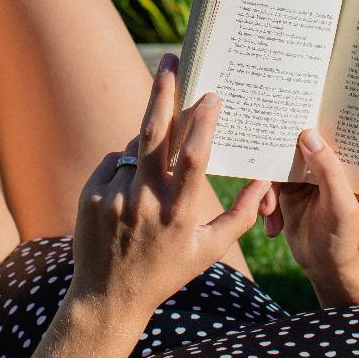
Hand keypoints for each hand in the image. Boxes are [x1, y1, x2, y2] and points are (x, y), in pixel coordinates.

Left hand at [67, 53, 271, 333]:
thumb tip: (265, 181)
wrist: (107, 296)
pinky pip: (114, 163)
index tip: (212, 95)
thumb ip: (241, 216)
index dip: (203, 123)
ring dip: (149, 142)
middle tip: (170, 61)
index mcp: (178, 213)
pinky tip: (130, 191)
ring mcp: (115, 196)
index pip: (193, 157)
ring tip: (155, 166)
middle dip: (164, 92)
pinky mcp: (93, 194)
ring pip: (135, 148)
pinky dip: (127, 166)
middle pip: (154, 133)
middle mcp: (145, 201)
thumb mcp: (208, 251)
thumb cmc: (166, 273)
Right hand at [261, 129, 358, 291]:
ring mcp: (301, 178)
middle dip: (272, 164)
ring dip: (266, 192)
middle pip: (290, 149)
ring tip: (268, 213)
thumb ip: (327, 169)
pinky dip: (264, 205)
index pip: (321, 134)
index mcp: (339, 162)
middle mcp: (320, 165)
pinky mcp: (286, 192)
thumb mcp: (338, 204)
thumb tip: (308, 134)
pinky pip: (266, 188)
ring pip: (274, 169)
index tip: (280, 114)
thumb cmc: (343, 238)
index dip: (303, 122)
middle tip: (261, 179)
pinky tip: (272, 227)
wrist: (328, 269)